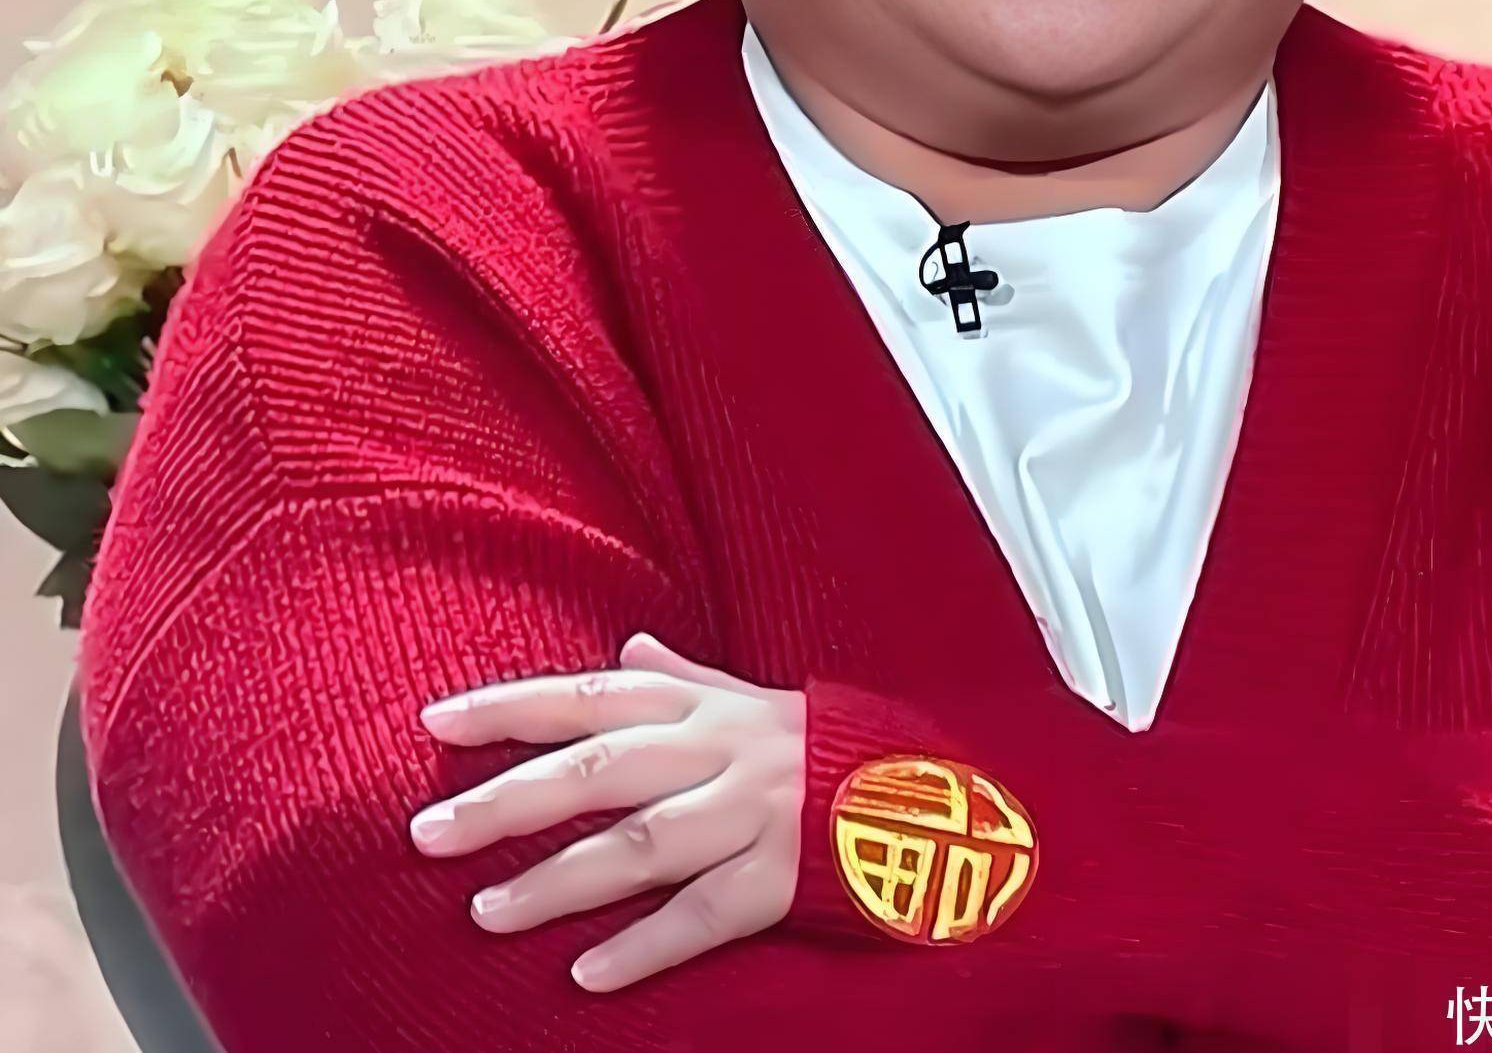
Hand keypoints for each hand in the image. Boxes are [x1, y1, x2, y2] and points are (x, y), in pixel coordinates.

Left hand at [409, 632, 807, 992]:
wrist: (930, 796)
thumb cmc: (822, 745)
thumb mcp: (753, 698)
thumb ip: (685, 678)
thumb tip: (626, 650)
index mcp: (706, 706)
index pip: (592, 695)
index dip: (513, 707)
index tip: (436, 722)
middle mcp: (721, 752)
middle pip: (602, 769)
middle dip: (510, 800)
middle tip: (429, 833)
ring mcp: (753, 814)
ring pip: (643, 844)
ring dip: (560, 880)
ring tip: (485, 912)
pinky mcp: (782, 876)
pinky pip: (705, 913)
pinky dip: (645, 945)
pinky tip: (587, 974)